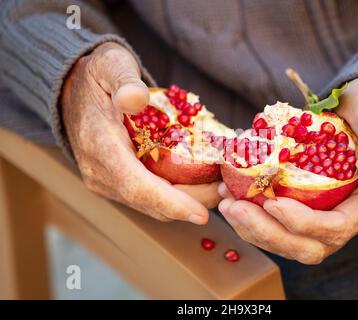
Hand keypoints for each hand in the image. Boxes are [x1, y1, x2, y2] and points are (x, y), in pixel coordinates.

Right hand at [62, 42, 220, 223]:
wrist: (74, 93)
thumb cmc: (98, 77)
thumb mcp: (110, 65)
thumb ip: (123, 80)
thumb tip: (136, 99)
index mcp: (100, 147)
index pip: (137, 186)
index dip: (171, 202)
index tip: (201, 214)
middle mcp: (101, 174)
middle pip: (151, 202)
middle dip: (192, 203)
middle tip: (229, 191)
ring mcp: (108, 182)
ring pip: (153, 204)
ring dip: (188, 201)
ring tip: (221, 187)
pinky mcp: (117, 183)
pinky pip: (150, 196)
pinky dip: (177, 195)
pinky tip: (202, 181)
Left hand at [218, 76, 357, 263]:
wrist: (356, 103)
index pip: (333, 228)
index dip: (302, 223)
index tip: (274, 203)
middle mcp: (339, 217)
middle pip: (304, 245)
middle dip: (267, 232)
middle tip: (236, 209)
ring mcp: (316, 213)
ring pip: (283, 239)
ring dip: (251, 227)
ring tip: (226, 204)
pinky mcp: (298, 203)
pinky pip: (272, 221)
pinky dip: (249, 214)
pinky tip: (229, 194)